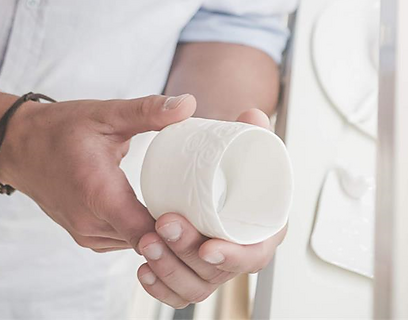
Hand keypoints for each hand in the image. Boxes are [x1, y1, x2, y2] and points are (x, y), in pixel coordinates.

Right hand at [0, 92, 196, 251]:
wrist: (19, 147)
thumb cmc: (61, 128)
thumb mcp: (106, 114)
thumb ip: (147, 111)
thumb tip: (189, 104)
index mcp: (98, 194)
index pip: (149, 232)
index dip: (181, 228)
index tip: (207, 212)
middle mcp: (90, 224)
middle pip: (147, 243)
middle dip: (179, 231)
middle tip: (210, 210)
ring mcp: (86, 234)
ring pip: (136, 246)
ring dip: (161, 235)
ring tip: (194, 212)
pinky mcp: (86, 235)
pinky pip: (123, 241)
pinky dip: (143, 232)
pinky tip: (165, 215)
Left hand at [134, 108, 287, 307]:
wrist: (212, 172)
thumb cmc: (233, 163)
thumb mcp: (242, 144)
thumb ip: (249, 128)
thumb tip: (251, 115)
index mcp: (263, 229)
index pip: (256, 254)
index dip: (234, 257)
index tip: (206, 246)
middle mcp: (239, 253)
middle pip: (217, 271)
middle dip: (186, 254)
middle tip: (162, 224)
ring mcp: (215, 267)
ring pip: (194, 286)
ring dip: (169, 270)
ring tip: (145, 243)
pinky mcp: (192, 273)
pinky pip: (178, 293)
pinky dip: (161, 288)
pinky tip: (144, 271)